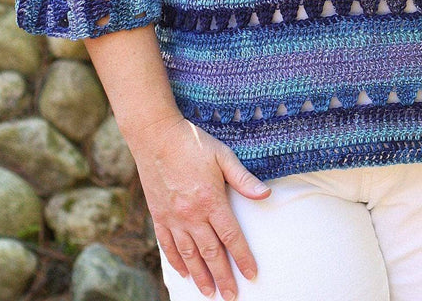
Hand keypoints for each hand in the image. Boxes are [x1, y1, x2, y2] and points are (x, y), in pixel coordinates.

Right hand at [128, 113, 271, 299]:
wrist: (156, 136)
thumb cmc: (193, 142)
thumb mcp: (223, 155)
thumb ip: (243, 178)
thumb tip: (266, 194)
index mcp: (210, 200)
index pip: (231, 237)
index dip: (242, 258)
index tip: (252, 274)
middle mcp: (191, 214)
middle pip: (210, 252)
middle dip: (223, 276)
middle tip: (231, 296)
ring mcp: (173, 217)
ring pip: (189, 254)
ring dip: (200, 276)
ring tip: (209, 292)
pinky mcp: (158, 215)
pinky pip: (168, 245)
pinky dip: (177, 262)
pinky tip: (184, 273)